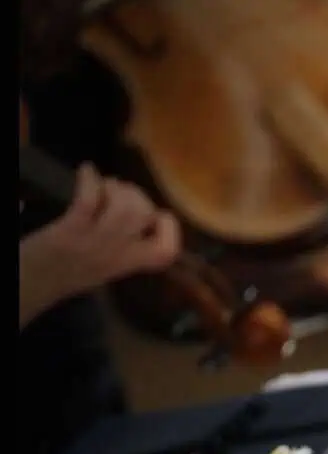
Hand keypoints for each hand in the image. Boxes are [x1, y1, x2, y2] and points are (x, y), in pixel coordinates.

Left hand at [19, 162, 180, 327]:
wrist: (33, 282)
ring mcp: (94, 242)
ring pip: (124, 207)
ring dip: (116, 187)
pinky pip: (89, 200)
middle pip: (145, 215)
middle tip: (120, 192)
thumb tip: (143, 215)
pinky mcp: (70, 230)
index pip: (167, 250)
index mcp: (130, 265)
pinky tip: (86, 171)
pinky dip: (90, 179)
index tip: (156, 216)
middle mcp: (117, 254)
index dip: (169, 227)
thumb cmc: (69, 272)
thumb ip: (128, 248)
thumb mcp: (108, 266)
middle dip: (137, 194)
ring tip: (105, 185)